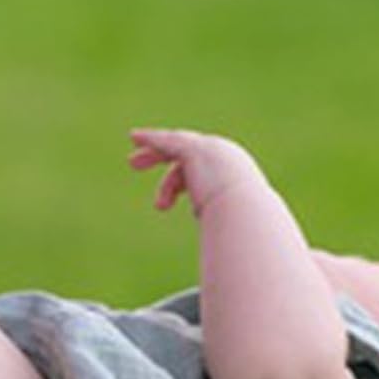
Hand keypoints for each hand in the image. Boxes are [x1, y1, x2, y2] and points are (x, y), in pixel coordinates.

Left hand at [127, 128, 263, 215]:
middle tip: (142, 166)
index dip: (180, 183)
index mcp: (233, 172)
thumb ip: (221, 227)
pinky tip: (135, 137)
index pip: (202, 172)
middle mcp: (223, 155)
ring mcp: (210, 150)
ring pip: (176, 145)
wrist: (244, 212)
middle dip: (165, 158)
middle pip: (188, 154)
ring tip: (133, 163)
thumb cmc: (241, 228)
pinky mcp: (194, 151)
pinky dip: (152, 138)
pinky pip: (169, 141)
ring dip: (153, 153)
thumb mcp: (229, 228)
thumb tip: (218, 240)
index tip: (164, 203)